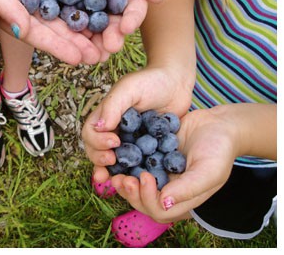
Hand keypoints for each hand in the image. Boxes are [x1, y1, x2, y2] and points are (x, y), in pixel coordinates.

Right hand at [0, 0, 102, 65]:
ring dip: (85, 27)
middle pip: (54, 29)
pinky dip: (86, 1)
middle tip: (101, 57)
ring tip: (108, 39)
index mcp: (7, 12)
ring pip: (65, 13)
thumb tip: (21, 31)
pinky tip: (107, 9)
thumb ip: (4, 3)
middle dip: (76, 43)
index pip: (35, 34)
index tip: (79, 58)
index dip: (57, 47)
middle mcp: (25, 7)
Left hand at [50, 0, 163, 53]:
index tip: (124, 30)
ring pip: (86, 21)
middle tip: (103, 52)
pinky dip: (62, 22)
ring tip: (83, 53)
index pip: (132, 9)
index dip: (130, 21)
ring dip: (85, 39)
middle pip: (109, 22)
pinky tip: (60, 35)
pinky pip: (62, 9)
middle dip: (107, 38)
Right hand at [82, 65, 192, 183]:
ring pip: (114, 162)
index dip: (97, 142)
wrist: (177, 83)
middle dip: (100, 160)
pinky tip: (140, 181)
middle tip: (112, 162)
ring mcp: (130, 142)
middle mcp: (114, 131)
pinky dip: (134, 174)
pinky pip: (136, 165)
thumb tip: (98, 128)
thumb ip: (113, 106)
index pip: (90, 134)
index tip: (114, 142)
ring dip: (113, 173)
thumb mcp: (129, 89)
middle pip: (97, 151)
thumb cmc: (151, 81)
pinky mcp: (147, 151)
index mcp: (105, 117)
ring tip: (117, 181)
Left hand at [110, 107, 237, 222]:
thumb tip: (164, 204)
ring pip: (134, 185)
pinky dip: (123, 164)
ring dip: (123, 181)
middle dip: (130, 193)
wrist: (218, 124)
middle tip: (121, 178)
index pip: (159, 211)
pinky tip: (117, 154)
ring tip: (115, 171)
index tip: (144, 177)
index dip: (146, 199)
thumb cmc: (219, 149)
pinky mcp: (151, 157)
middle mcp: (167, 189)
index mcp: (182, 200)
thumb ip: (188, 188)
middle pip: (142, 201)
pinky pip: (133, 164)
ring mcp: (158, 173)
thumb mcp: (209, 170)